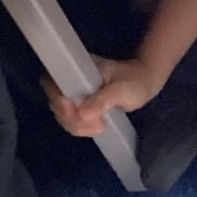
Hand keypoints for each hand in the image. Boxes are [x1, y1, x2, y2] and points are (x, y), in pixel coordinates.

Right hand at [41, 56, 164, 136]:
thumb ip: (103, 100)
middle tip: (98, 123)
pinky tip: (99, 127)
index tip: (77, 112)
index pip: (52, 84)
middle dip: (72, 118)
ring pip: (62, 115)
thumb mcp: (121, 90)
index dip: (59, 101)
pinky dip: (82, 128)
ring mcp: (73, 94)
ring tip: (102, 126)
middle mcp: (69, 81)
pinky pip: (71, 120)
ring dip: (78, 126)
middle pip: (55, 103)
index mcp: (76, 69)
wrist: (145, 83)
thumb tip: (82, 114)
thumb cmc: (134, 81)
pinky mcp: (79, 106)